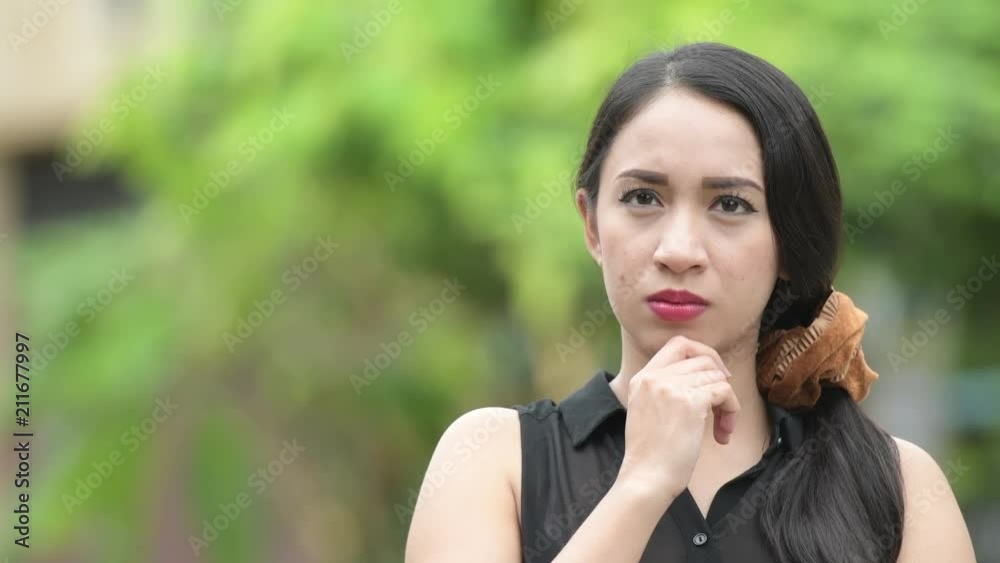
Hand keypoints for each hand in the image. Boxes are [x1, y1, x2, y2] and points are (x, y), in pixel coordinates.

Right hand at [615, 335, 739, 504]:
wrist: (646, 477)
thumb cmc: (650, 454)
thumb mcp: (646, 410)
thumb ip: (664, 389)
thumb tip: (702, 378)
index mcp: (642, 377)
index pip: (678, 344)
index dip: (703, 354)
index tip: (714, 375)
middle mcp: (655, 377)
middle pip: (703, 360)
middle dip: (718, 383)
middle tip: (720, 410)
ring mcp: (672, 387)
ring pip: (716, 376)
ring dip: (726, 403)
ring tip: (721, 428)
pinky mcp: (690, 403)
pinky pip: (724, 392)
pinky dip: (731, 411)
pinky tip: (722, 433)